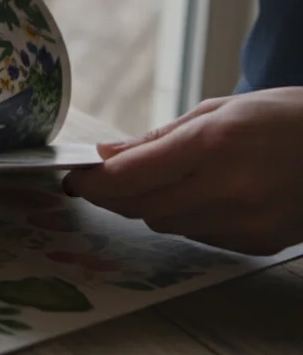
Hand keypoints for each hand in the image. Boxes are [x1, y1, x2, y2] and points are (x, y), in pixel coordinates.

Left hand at [62, 88, 302, 255]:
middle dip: (114, 195)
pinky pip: (199, 236)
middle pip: (141, 207)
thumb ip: (158, 139)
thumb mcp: (219, 110)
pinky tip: (200, 197)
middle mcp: (228, 189)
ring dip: (149, 206)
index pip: (129, 177)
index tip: (73, 178)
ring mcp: (246, 222)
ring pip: (166, 225)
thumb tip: (106, 156)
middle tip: (99, 182)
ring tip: (157, 182)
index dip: (93, 182)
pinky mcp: (258, 243)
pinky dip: (186, 219)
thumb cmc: (287, 118)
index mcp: (214, 145)